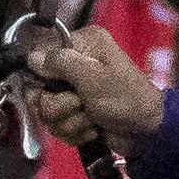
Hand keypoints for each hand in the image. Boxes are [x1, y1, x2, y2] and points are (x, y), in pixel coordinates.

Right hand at [17, 24, 164, 150]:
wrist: (147, 132)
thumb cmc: (125, 98)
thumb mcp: (92, 76)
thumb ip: (59, 63)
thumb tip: (31, 57)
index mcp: (83, 45)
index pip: (41, 57)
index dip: (41, 79)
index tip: (50, 90)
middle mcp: (77, 64)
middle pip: (41, 90)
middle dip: (59, 106)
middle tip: (79, 106)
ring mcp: (77, 91)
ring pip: (49, 112)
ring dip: (71, 121)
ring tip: (91, 119)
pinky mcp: (78, 114)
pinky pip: (60, 126)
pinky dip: (76, 132)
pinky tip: (93, 130)